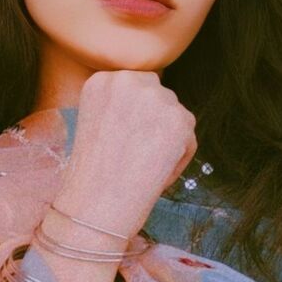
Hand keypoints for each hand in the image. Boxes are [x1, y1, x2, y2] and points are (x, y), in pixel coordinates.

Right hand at [54, 69, 197, 238]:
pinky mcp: (181, 119)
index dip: (131, 117)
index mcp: (102, 80)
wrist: (96, 202)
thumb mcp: (96, 123)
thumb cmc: (92, 173)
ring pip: (175, 115)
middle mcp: (129, 80)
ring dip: (167, 139)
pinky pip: (189, 138)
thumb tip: (155, 108)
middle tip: (136, 153)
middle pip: (157, 96)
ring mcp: (157, 97)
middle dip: (153, 122)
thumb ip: (122, 106)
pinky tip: (154, 172)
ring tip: (141, 165)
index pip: (133, 87)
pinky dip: (178, 158)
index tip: (121, 139)